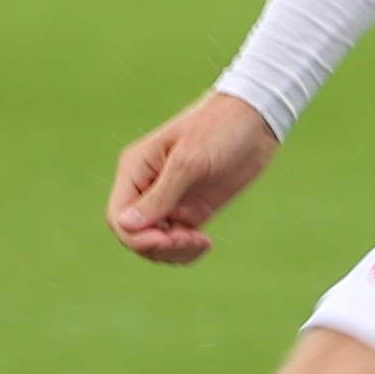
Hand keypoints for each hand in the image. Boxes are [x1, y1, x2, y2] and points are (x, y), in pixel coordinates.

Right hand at [108, 91, 279, 266]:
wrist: (256, 120)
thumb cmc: (218, 128)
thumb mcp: (187, 162)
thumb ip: (159, 196)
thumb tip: (125, 225)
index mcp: (136, 170)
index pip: (118, 217)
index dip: (135, 237)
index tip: (165, 240)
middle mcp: (148, 188)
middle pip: (135, 235)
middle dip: (157, 246)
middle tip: (190, 240)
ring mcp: (170, 201)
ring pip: (156, 243)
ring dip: (173, 252)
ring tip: (200, 243)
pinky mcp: (192, 210)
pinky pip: (178, 241)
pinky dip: (187, 251)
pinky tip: (206, 244)